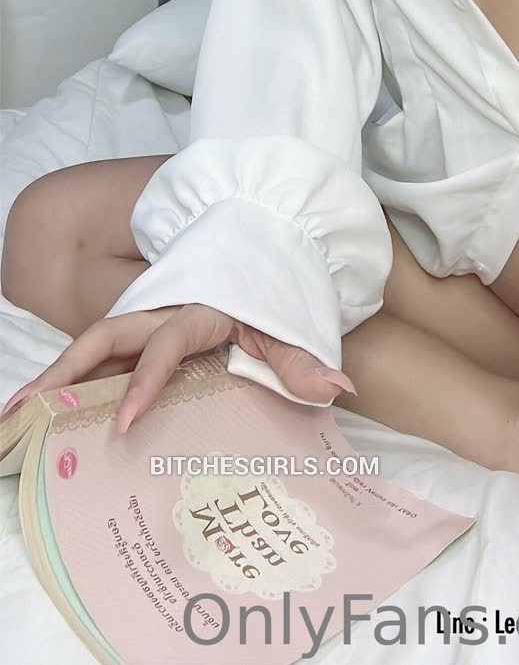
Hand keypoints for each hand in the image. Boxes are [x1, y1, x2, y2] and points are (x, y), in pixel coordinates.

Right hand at [0, 305, 355, 432]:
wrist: (269, 242)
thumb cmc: (273, 291)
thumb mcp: (291, 324)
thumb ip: (305, 360)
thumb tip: (339, 389)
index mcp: (199, 309)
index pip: (166, 347)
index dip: (145, 383)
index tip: (125, 422)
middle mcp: (163, 310)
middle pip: (105, 338)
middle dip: (65, 373)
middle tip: (24, 412)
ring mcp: (148, 319)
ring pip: (93, 345)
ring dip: (54, 377)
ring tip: (13, 415)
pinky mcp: (142, 329)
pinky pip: (101, 354)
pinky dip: (70, 378)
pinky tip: (41, 408)